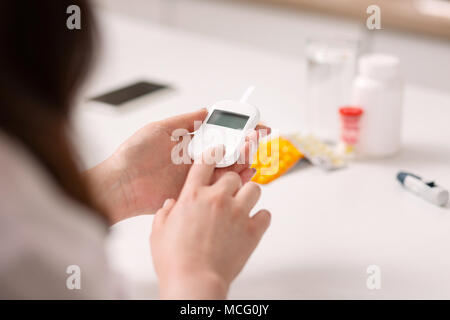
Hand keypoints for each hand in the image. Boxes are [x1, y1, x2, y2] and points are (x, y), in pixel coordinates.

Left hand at [84, 109, 269, 223]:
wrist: (120, 185)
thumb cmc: (133, 155)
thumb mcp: (160, 129)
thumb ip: (185, 121)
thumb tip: (206, 109)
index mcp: (188, 142)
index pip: (218, 132)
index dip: (236, 127)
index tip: (250, 121)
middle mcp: (196, 159)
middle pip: (228, 149)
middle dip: (245, 142)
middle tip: (257, 135)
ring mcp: (197, 176)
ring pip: (229, 166)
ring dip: (244, 157)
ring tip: (253, 149)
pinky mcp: (196, 191)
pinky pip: (221, 185)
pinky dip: (237, 178)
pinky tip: (247, 170)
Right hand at [150, 146, 270, 298]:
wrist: (194, 282)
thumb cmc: (174, 260)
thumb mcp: (158, 232)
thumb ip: (164, 213)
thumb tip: (170, 205)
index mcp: (192, 195)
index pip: (205, 163)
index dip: (214, 153)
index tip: (220, 151)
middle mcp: (216, 199)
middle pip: (233, 175)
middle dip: (231, 182)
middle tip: (228, 194)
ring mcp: (237, 213)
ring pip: (254, 188)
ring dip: (249, 195)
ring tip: (242, 206)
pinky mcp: (252, 230)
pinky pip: (265, 214)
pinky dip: (260, 218)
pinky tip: (252, 224)